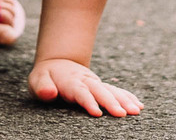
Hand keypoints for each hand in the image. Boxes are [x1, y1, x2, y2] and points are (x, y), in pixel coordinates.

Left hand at [28, 58, 142, 116]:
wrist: (57, 62)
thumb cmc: (46, 76)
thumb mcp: (37, 80)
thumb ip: (42, 87)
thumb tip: (49, 93)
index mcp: (70, 81)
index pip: (80, 92)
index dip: (89, 102)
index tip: (97, 113)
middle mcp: (86, 81)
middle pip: (100, 91)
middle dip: (111, 102)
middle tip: (122, 114)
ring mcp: (95, 83)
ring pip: (111, 91)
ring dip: (124, 100)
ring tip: (136, 111)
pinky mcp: (101, 86)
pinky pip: (116, 91)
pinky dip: (127, 96)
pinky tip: (138, 105)